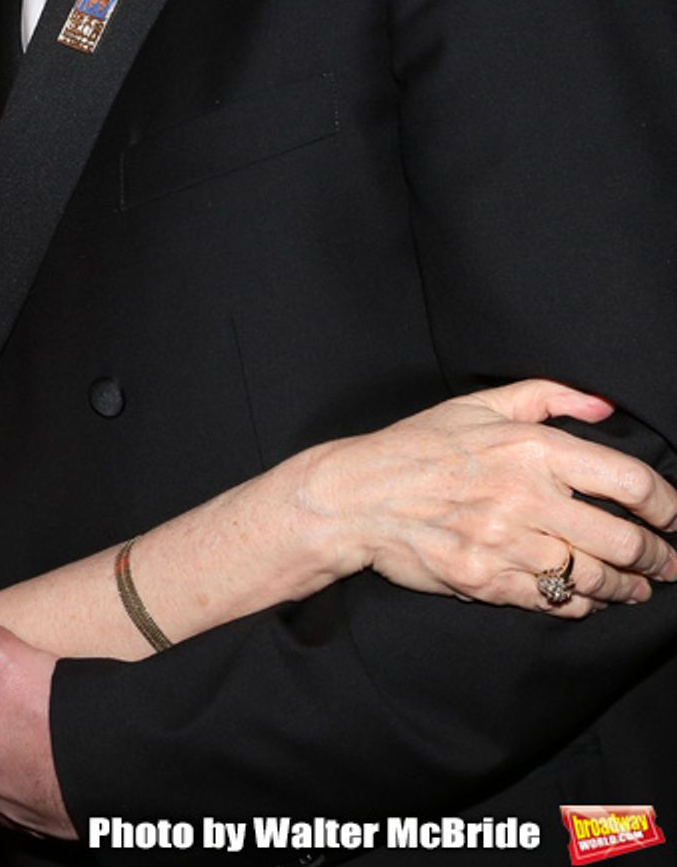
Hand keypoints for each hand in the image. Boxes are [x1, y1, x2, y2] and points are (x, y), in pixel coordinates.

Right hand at [299, 379, 676, 617]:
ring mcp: (506, 544)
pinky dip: (582, 604)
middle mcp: (525, 497)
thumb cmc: (417, 446)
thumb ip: (546, 396)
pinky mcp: (488, 582)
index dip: (670, 506)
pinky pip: (556, 602)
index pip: (628, 481)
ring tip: (637, 587)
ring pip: (596, 578)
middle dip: (660, 557)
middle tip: (670, 562)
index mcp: (530, 447)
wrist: (355, 496)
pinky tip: (588, 597)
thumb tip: (604, 406)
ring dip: (628, 588)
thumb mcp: (477, 404)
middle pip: (624, 540)